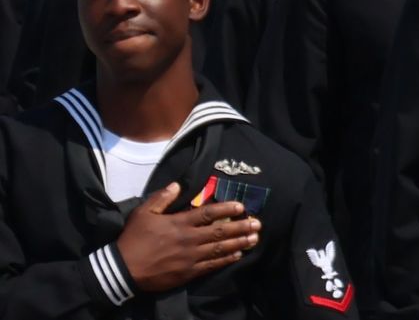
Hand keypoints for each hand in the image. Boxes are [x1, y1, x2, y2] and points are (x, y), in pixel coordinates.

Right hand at [116, 183, 259, 292]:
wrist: (123, 270)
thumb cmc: (132, 239)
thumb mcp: (143, 213)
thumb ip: (162, 198)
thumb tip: (178, 184)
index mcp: (179, 223)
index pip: (208, 214)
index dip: (227, 209)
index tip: (241, 207)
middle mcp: (189, 239)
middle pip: (221, 231)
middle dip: (241, 227)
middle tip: (258, 223)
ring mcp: (191, 257)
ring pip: (220, 248)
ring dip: (239, 243)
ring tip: (254, 239)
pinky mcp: (189, 272)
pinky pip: (212, 265)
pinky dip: (226, 260)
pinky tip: (238, 255)